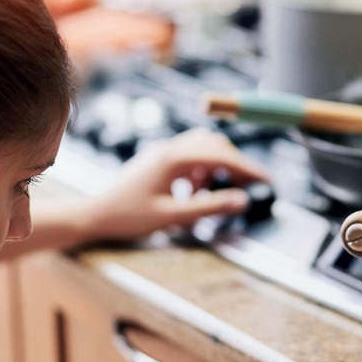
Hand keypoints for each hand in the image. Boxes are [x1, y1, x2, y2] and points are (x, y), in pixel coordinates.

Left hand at [85, 128, 268, 240]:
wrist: (96, 214)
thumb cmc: (128, 217)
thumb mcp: (172, 216)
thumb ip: (208, 207)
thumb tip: (242, 200)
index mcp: (173, 158)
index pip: (221, 155)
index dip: (247, 167)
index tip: (266, 180)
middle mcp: (169, 149)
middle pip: (215, 144)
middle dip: (236, 164)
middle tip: (249, 186)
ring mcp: (163, 152)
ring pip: (203, 148)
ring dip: (218, 166)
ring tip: (220, 192)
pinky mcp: (159, 160)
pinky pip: (190, 157)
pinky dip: (202, 170)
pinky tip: (197, 191)